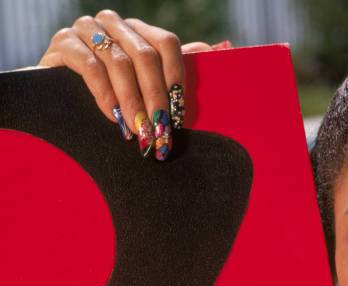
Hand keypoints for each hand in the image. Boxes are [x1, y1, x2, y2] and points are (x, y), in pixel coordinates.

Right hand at [39, 10, 230, 159]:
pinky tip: (115, 118)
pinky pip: (90, 66)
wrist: (62, 100)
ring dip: (133, 102)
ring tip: (140, 131)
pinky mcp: (63, 43)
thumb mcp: (146, 85)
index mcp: (139, 31)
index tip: (179, 114)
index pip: (167, 44)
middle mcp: (114, 24)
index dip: (176, 78)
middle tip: (161, 131)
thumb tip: (217, 48)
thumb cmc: (114, 97)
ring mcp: (87, 29)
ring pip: (119, 62)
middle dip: (156, 98)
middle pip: (145, 55)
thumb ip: (174, 68)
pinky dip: (106, 95)